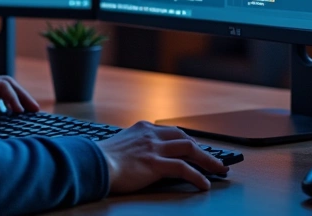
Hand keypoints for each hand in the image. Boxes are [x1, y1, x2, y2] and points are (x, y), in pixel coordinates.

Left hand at [0, 69, 40, 122]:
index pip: (1, 86)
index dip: (13, 98)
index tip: (20, 112)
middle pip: (8, 84)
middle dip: (22, 96)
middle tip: (36, 109)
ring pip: (4, 91)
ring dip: (17, 100)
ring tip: (30, 112)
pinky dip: (7, 105)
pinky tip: (13, 115)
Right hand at [96, 121, 227, 192]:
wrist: (92, 163)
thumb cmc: (102, 159)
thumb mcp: (121, 145)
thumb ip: (136, 146)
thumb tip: (144, 157)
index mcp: (143, 128)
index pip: (172, 132)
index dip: (188, 141)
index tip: (197, 148)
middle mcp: (151, 134)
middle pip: (185, 138)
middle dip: (203, 149)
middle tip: (215, 160)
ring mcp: (154, 148)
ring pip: (189, 149)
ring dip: (208, 160)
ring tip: (219, 170)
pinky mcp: (155, 163)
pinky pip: (183, 169)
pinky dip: (197, 176)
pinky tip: (203, 184)